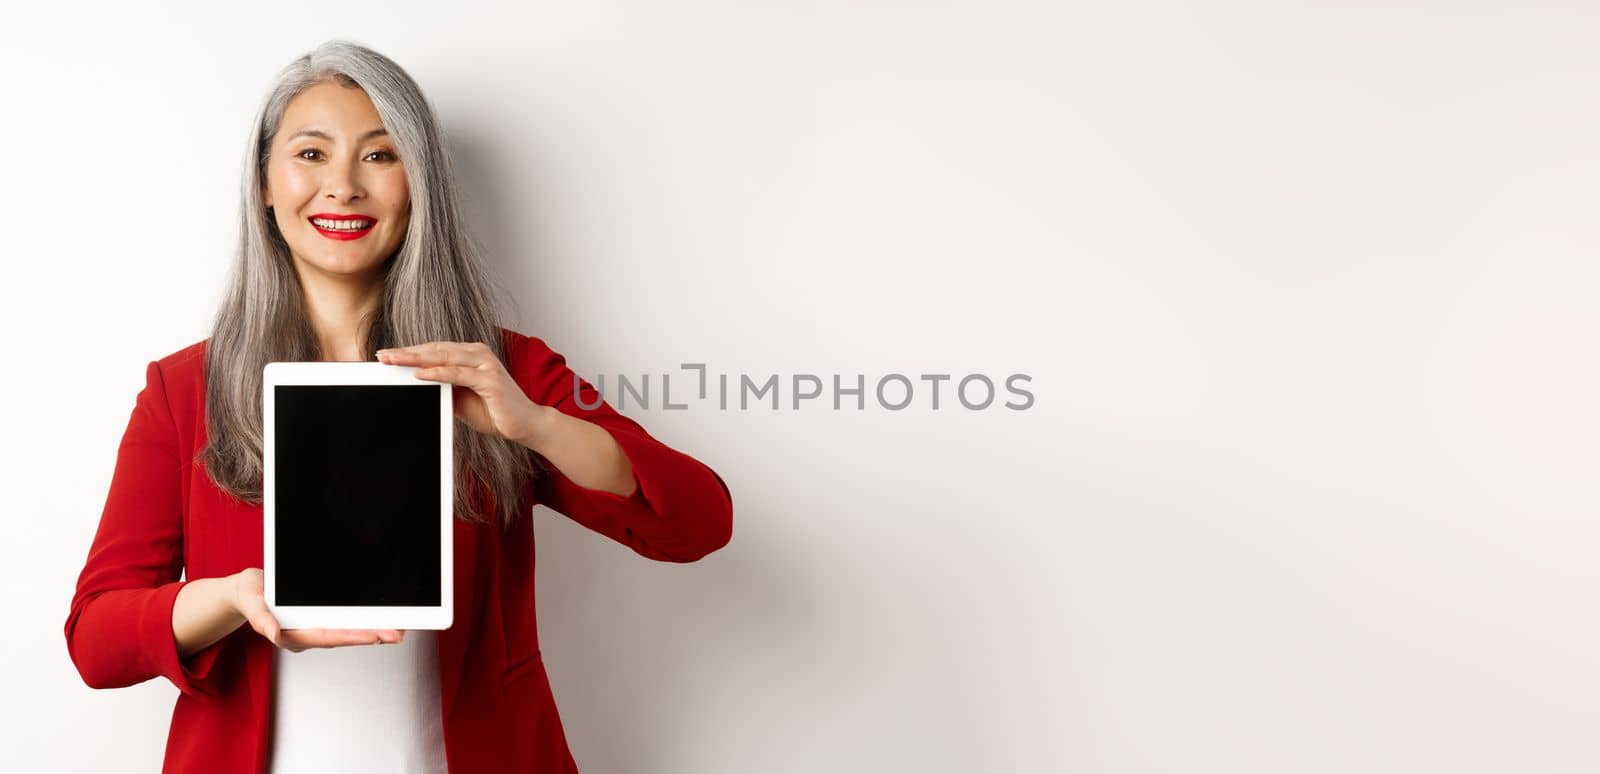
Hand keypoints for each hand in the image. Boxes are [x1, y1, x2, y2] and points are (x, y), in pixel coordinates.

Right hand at [230, 569, 403, 652]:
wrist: (245, 591)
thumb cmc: (248, 595)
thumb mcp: (250, 601)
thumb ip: (261, 619)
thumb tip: (274, 635)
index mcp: (291, 634)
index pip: (327, 636)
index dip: (352, 637)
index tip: (375, 636)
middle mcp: (305, 634)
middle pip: (342, 637)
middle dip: (371, 636)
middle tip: (398, 634)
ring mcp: (311, 628)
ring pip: (345, 632)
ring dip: (371, 631)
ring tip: (396, 629)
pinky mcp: (315, 620)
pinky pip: (341, 623)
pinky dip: (360, 622)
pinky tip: (378, 620)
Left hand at [376, 341, 547, 445]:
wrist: (525, 425)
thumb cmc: (495, 412)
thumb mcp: (461, 400)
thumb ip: (443, 389)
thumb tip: (416, 385)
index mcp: (471, 355)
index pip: (435, 350)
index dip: (410, 352)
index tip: (387, 356)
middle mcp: (478, 354)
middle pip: (435, 349)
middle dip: (406, 353)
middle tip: (382, 356)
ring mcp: (485, 364)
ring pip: (443, 357)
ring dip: (415, 359)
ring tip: (393, 361)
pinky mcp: (489, 378)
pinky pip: (457, 373)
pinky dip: (437, 373)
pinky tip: (419, 373)